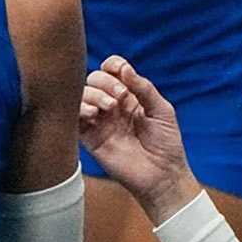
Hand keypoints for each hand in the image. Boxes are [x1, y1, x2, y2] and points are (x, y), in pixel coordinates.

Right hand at [78, 54, 199, 223]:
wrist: (162, 175)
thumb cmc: (166, 143)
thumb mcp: (161, 109)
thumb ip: (143, 88)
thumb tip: (124, 68)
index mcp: (130, 95)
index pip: (112, 70)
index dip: (113, 65)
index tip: (122, 71)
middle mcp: (112, 105)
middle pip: (95, 79)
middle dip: (105, 81)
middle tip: (121, 96)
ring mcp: (100, 120)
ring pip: (82, 94)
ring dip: (93, 94)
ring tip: (110, 107)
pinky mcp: (89, 138)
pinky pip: (75, 117)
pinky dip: (80, 108)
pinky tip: (94, 113)